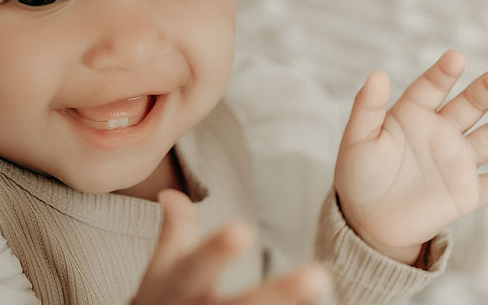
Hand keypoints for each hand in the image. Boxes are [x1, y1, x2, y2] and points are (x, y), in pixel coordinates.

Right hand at [132, 189, 330, 303]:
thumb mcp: (164, 269)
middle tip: (319, 275)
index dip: (216, 252)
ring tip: (323, 283)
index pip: (196, 267)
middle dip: (278, 294)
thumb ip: (175, 231)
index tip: (242, 230)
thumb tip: (171, 193)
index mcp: (180, 287)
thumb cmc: (166, 302)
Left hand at [335, 50, 487, 263]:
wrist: (368, 220)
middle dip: (485, 90)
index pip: (430, 89)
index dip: (442, 74)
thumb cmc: (359, 174)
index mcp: (412, 114)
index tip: (455, 59)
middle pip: (468, 106)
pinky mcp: (466, 193)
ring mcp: (457, 161)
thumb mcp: (357, 140)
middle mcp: (440, 132)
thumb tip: (377, 74)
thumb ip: (367, 108)